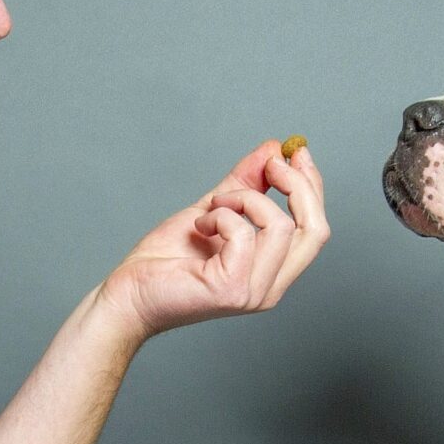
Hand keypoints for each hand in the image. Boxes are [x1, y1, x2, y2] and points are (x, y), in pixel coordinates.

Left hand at [96, 138, 329, 344]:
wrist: (128, 293)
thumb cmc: (164, 261)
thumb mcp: (213, 210)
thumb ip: (245, 183)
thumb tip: (272, 150)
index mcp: (272, 272)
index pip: (314, 229)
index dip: (312, 185)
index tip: (294, 151)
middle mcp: (270, 287)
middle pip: (315, 230)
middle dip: (299, 185)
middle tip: (272, 163)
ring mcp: (254, 292)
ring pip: (281, 225)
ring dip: (245, 200)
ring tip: (214, 207)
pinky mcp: (232, 289)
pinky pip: (244, 233)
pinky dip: (221, 216)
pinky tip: (200, 225)